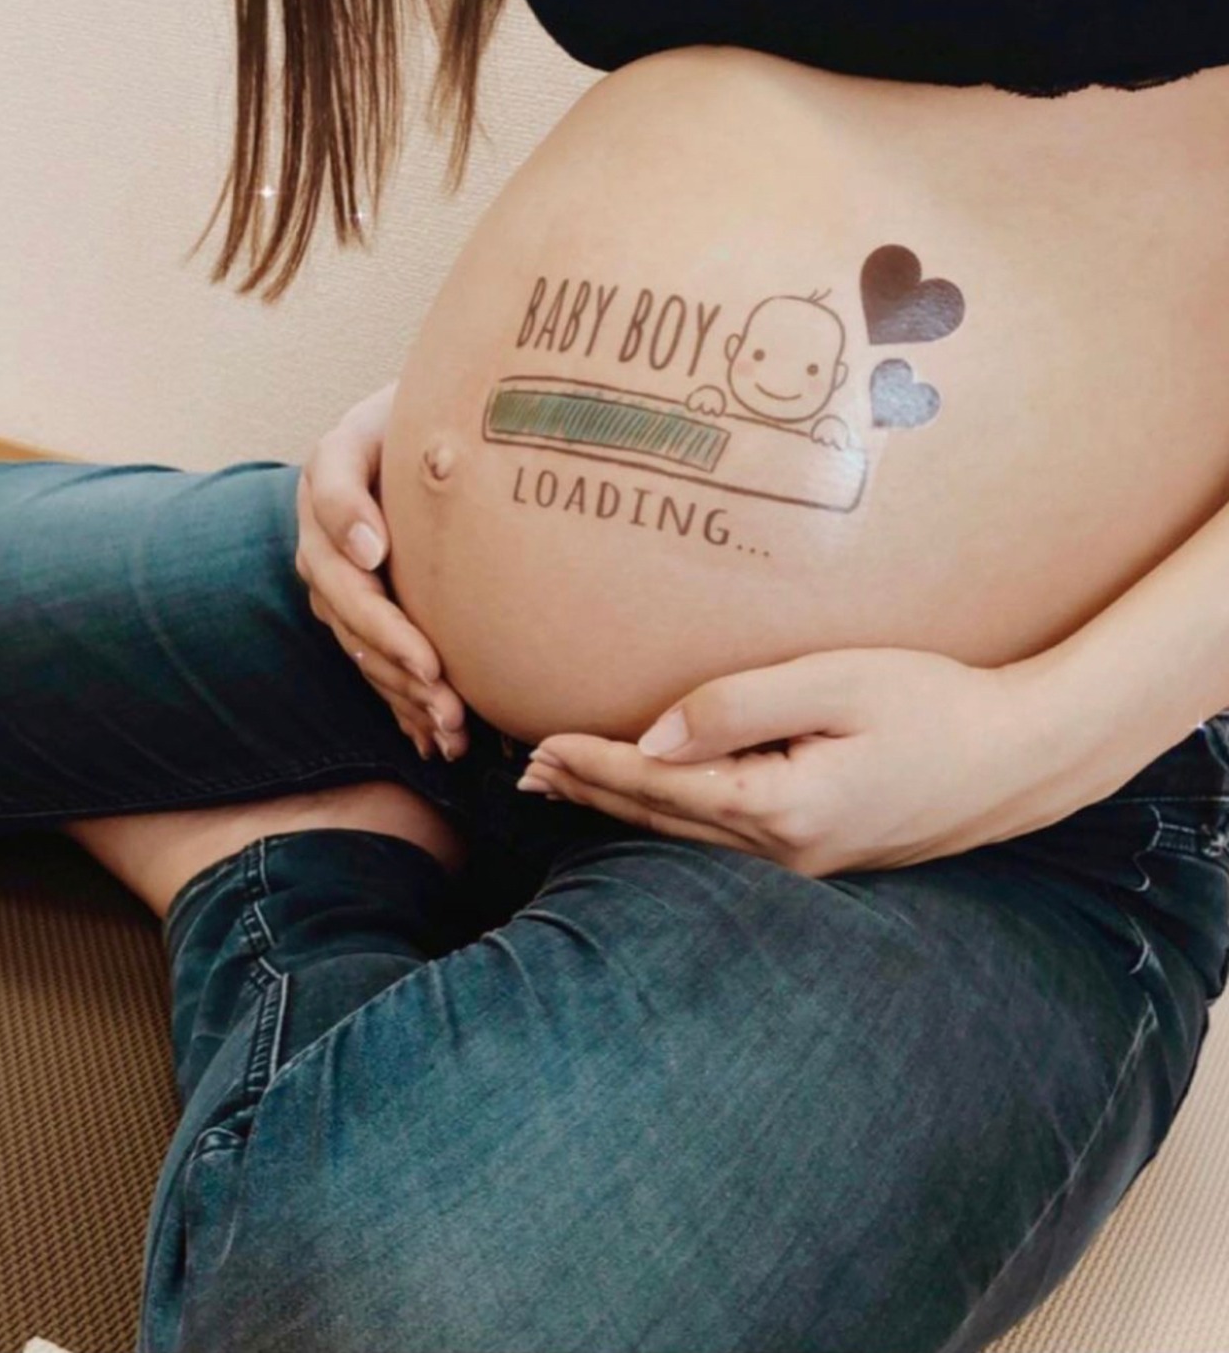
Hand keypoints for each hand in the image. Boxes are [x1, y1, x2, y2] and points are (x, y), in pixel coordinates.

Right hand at [295, 381, 466, 760]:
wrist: (438, 435)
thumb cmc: (433, 417)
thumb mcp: (411, 411)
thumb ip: (394, 457)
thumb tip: (370, 550)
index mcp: (329, 472)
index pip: (330, 502)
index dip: (351, 531)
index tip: (378, 554)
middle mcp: (323, 536)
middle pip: (348, 599)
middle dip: (393, 647)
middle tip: (439, 682)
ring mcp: (340, 581)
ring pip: (362, 645)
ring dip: (403, 692)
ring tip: (452, 727)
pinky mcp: (365, 615)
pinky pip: (378, 667)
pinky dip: (406, 709)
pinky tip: (436, 744)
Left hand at [518, 646, 1073, 875]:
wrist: (1019, 757)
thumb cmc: (934, 703)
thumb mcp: (836, 683)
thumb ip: (738, 705)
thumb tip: (652, 737)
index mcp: (781, 807)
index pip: (660, 786)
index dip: (595, 762)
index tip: (538, 744)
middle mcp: (783, 851)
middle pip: (662, 821)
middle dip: (592, 792)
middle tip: (527, 772)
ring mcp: (803, 864)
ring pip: (688, 839)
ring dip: (623, 810)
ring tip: (566, 788)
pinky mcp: (821, 856)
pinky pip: (723, 841)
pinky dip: (671, 819)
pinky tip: (653, 805)